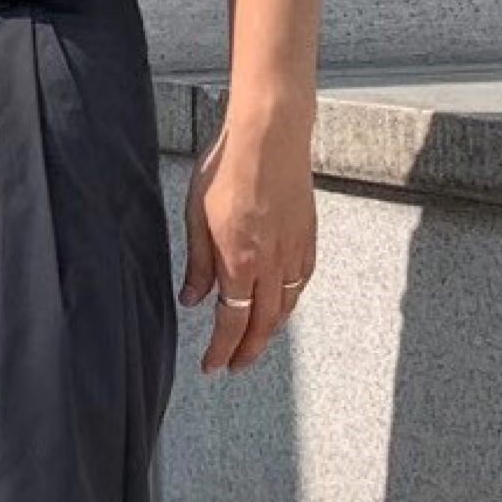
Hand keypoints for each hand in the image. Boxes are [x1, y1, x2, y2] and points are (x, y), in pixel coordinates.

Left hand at [178, 96, 315, 374]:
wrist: (270, 135)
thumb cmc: (229, 166)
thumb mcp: (196, 216)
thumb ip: (197, 263)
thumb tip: (192, 298)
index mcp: (240, 261)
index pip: (232, 323)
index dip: (221, 349)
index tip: (213, 365)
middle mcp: (272, 263)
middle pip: (262, 324)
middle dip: (247, 352)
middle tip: (234, 366)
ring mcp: (294, 250)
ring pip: (286, 307)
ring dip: (270, 331)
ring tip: (255, 341)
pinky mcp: (308, 236)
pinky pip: (301, 282)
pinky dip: (291, 302)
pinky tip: (282, 303)